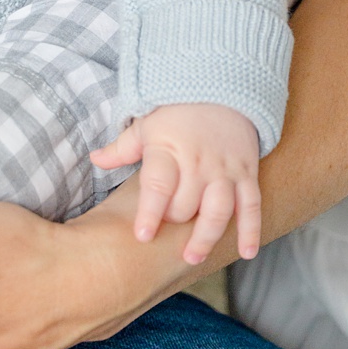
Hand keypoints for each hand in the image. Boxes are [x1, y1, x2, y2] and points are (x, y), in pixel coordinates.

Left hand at [91, 103, 262, 264]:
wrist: (221, 90)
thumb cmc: (175, 113)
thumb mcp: (145, 125)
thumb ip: (122, 148)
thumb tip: (95, 159)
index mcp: (169, 150)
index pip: (158, 186)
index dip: (150, 212)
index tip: (142, 235)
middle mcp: (199, 163)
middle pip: (187, 204)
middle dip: (174, 222)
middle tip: (163, 236)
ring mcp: (225, 170)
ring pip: (219, 210)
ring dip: (207, 237)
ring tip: (192, 257)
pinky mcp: (247, 174)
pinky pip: (252, 206)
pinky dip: (251, 230)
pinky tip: (247, 253)